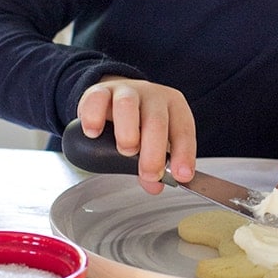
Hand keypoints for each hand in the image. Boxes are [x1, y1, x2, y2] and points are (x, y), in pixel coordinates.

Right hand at [76, 77, 195, 193]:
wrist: (116, 97)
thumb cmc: (140, 123)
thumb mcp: (155, 143)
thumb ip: (156, 165)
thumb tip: (154, 186)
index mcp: (174, 107)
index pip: (183, 130)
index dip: (184, 154)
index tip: (181, 175)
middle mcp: (153, 96)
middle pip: (156, 121)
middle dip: (153, 152)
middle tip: (149, 174)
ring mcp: (126, 91)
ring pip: (127, 106)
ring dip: (127, 133)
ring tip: (126, 151)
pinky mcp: (100, 90)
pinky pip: (97, 99)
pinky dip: (94, 118)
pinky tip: (94, 134)